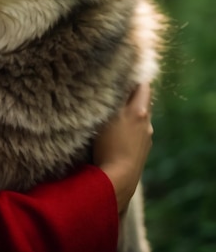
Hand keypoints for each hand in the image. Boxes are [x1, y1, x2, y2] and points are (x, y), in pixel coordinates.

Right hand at [92, 83, 152, 212]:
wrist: (118, 179)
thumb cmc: (109, 145)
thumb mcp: (106, 116)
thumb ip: (112, 98)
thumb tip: (111, 79)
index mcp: (139, 111)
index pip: (143, 85)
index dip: (134, 77)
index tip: (122, 72)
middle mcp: (146, 123)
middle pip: (141, 101)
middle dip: (130, 95)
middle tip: (114, 89)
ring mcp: (145, 138)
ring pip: (138, 118)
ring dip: (128, 112)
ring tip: (112, 113)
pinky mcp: (142, 151)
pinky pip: (136, 133)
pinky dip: (128, 128)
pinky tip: (115, 134)